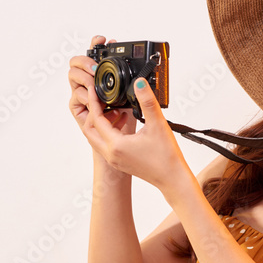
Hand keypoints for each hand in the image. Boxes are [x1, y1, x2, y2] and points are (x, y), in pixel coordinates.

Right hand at [68, 35, 136, 149]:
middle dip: (85, 60)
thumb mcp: (136, 103)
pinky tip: (94, 96)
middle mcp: (89, 87)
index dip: (96, 45)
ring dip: (84, 76)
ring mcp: (82, 98)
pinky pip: (75, 99)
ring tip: (95, 81)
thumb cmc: (128, 128)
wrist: (123, 150)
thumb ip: (136, 91)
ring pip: (73, 77)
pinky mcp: (78, 111)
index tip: (103, 38)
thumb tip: (143, 78)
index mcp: (103, 82)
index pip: (95, 57)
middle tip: (97, 65)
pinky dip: (84, 96)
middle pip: (77, 63)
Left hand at [69, 43, 186, 191]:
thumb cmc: (166, 157)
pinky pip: (105, 145)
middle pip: (89, 130)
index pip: (96, 119)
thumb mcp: (158, 124)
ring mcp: (114, 160)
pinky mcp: (120, 162)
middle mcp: (111, 154)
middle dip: (92, 113)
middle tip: (99, 99)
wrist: (172, 179)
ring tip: (111, 109)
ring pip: (96, 138)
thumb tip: (140, 83)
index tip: (93, 89)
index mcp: (116, 145)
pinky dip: (107, 132)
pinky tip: (122, 123)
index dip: (94, 102)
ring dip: (99, 123)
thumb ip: (147, 101)